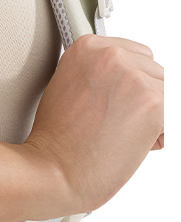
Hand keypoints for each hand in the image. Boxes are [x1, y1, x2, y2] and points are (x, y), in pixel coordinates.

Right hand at [22, 34, 163, 214]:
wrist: (51, 174)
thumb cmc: (56, 144)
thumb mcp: (69, 90)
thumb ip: (101, 77)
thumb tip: (128, 83)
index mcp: (88, 47)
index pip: (137, 56)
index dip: (130, 87)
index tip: (114, 106)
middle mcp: (111, 55)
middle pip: (155, 73)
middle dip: (142, 101)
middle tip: (110, 126)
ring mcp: (133, 78)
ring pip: (167, 94)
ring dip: (152, 118)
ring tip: (117, 136)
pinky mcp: (153, 104)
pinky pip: (173, 117)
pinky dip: (158, 136)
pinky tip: (129, 145)